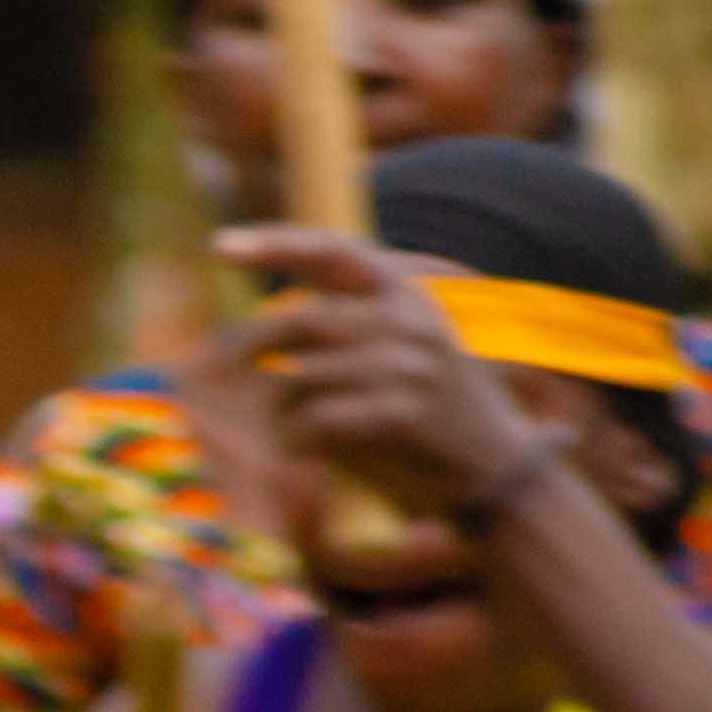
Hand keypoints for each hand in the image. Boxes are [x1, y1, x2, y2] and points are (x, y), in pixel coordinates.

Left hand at [214, 227, 550, 518]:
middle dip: (259, 355)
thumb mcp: (391, 351)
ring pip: (302, 374)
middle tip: (232, 386)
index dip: (277, 243)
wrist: (492, 469)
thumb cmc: (421, 410)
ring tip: (292, 431)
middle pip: (302, 321)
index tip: (219, 244)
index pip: (334, 250)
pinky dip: (299, 438)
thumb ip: (336, 328)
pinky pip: (317, 416)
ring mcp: (412, 362)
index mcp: (406, 293)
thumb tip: (253, 327)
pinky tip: (308, 451)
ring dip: (282, 409)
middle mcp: (412, 318)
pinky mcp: (404, 409)